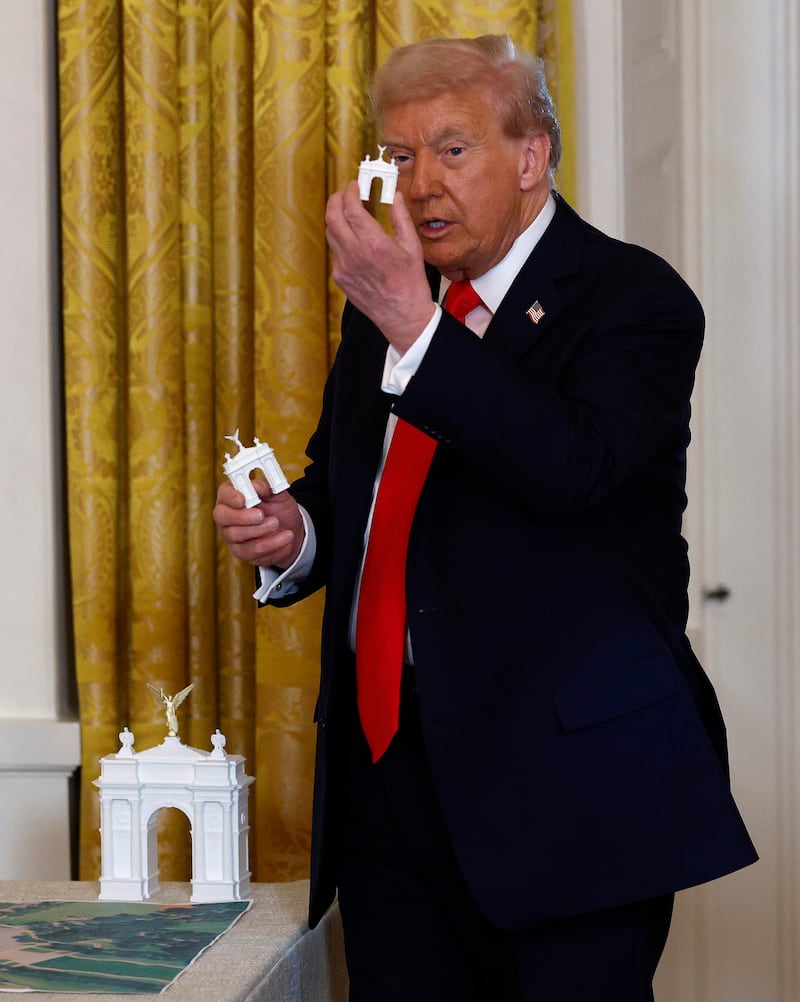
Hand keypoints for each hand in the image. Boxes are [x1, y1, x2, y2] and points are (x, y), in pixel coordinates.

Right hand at [213, 479, 303, 569]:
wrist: (289, 530)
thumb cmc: (278, 508)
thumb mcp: (278, 494)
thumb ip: (268, 488)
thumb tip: (257, 486)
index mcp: (233, 495)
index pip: (224, 493)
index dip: (231, 497)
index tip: (243, 500)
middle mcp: (226, 515)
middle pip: (222, 516)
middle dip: (242, 516)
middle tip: (261, 515)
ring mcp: (230, 535)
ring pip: (236, 535)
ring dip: (260, 530)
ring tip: (277, 524)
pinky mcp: (240, 551)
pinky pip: (251, 551)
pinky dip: (271, 544)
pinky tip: (284, 538)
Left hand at [325, 181, 436, 352]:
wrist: (402, 315)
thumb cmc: (410, 283)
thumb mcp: (412, 247)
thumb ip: (401, 218)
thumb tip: (396, 197)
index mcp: (374, 243)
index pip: (351, 208)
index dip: (349, 193)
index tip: (353, 186)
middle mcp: (354, 254)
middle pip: (332, 217)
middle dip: (336, 200)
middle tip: (344, 194)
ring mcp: (344, 267)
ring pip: (330, 233)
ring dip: (336, 218)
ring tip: (347, 213)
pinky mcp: (340, 277)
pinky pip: (335, 251)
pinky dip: (341, 239)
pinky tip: (353, 238)